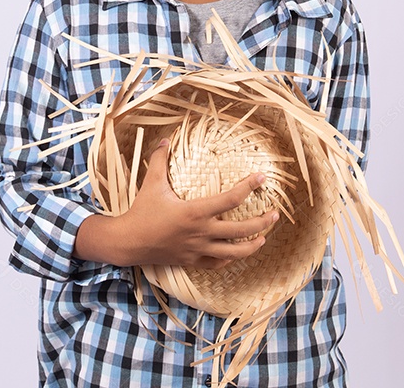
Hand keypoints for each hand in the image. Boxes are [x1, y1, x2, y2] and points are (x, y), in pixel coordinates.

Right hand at [74, 140, 278, 268]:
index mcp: (195, 212)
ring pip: (234, 252)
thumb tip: (166, 139)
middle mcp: (201, 232)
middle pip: (241, 230)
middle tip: (274, 214)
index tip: (261, 178)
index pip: (231, 199)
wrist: (129, 242)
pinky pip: (217, 264)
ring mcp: (198, 249)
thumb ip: (160, 160)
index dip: (249, 187)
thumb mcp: (151, 183)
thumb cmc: (142, 211)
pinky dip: (230, 258)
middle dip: (262, 222)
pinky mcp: (192, 261)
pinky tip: (237, 253)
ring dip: (252, 245)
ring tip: (264, 237)